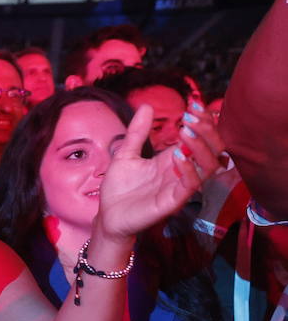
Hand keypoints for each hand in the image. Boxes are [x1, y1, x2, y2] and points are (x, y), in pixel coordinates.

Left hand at [96, 103, 223, 240]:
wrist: (108, 216)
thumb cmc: (119, 188)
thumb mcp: (126, 154)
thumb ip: (137, 132)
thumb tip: (147, 106)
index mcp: (173, 159)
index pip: (199, 137)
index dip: (202, 121)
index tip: (194, 104)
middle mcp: (181, 171)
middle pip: (212, 149)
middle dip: (206, 130)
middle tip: (192, 116)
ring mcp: (179, 186)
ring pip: (208, 166)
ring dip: (201, 146)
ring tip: (186, 131)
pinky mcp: (173, 201)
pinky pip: (190, 185)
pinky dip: (189, 169)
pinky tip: (177, 155)